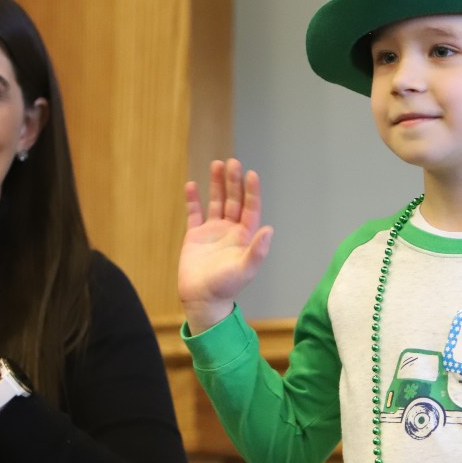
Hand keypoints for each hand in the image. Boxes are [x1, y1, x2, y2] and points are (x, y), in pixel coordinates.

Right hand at [178, 158, 272, 334]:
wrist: (202, 299)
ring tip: (216, 164)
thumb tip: (269, 229)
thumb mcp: (245, 269)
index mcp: (244, 236)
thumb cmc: (226, 287)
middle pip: (233, 200)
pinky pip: (194, 213)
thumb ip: (257, 250)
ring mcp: (212, 232)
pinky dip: (193, 199)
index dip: (251, 191)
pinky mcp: (194, 236)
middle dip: (233, 182)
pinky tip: (192, 185)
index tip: (251, 174)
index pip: (250, 208)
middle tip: (232, 163)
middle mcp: (230, 230)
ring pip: (216, 202)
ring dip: (216, 184)